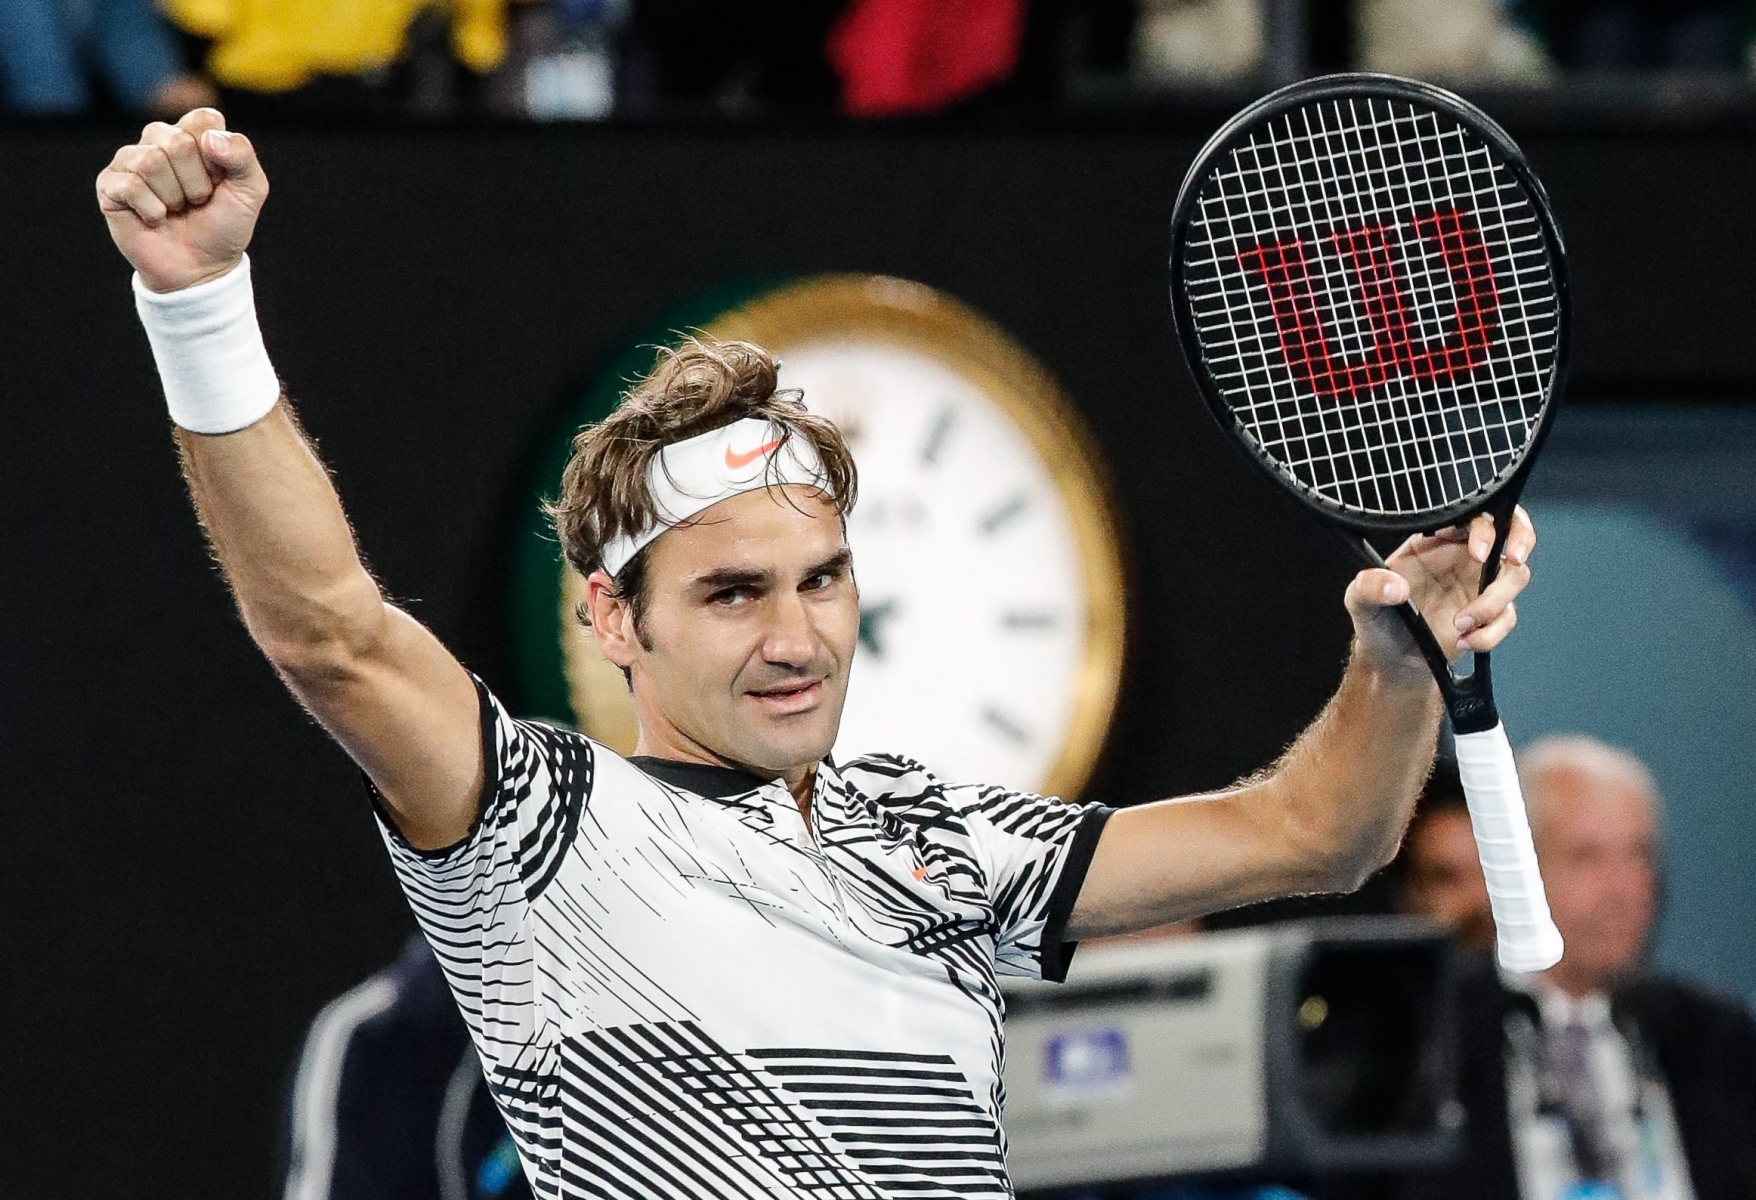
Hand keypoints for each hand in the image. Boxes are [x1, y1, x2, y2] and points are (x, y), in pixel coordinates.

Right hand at [96, 108, 268, 293]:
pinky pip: (130, 185)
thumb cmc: (224, 226)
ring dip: (174, 197)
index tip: (220, 180)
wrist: (201, 267)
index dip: (218, 157)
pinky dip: (152, 210)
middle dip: (197, 183)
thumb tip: (210, 138)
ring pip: (151, 161)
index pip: (204, 119)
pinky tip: (156, 218)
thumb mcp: (250, 191)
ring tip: (176, 209)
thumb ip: (243, 157)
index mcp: (193, 134)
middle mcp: (158, 139)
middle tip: (197, 201)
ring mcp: (130, 159)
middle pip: (178, 142)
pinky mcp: (109, 184)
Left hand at [1344, 507, 1535, 677]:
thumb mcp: (1359, 600)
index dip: (1484, 525)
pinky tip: (1464, 641)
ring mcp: (1479, 585)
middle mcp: (1462, 557)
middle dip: (1521, 539)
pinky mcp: (1489, 615)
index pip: (1470, 515)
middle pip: (1511, 532)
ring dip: (1492, 604)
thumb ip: (1370, 587)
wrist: (1391, 659)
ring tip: (1459, 625)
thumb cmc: (1377, 619)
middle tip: (1514, 558)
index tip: (1479, 550)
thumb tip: (1396, 587)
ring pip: (1514, 577)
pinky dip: (1489, 633)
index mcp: (1433, 541)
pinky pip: (1507, 617)